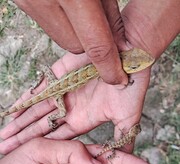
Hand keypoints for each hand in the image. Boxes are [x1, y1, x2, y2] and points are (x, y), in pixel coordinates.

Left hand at [0, 52, 150, 154]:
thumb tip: (122, 161)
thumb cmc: (131, 87)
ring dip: (19, 122)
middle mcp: (70, 107)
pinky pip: (38, 89)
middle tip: (5, 150)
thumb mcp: (128, 119)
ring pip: (36, 110)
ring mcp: (63, 91)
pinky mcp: (59, 74)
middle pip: (42, 126)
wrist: (131, 57)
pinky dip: (24, 100)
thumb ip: (122, 140)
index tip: (27, 159)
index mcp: (83, 118)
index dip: (43, 148)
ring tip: (3, 136)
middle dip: (23, 138)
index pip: (57, 137)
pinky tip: (10, 111)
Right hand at [14, 0, 128, 84]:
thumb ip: (109, 11)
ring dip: (76, 31)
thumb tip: (118, 43)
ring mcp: (28, 1)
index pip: (95, 45)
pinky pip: (48, 23)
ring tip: (84, 8)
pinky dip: (63, 20)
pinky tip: (69, 4)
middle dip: (91, 42)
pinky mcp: (20, 1)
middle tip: (102, 26)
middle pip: (74, 46)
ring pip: (60, 37)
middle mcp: (43, 0)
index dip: (109, 66)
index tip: (118, 77)